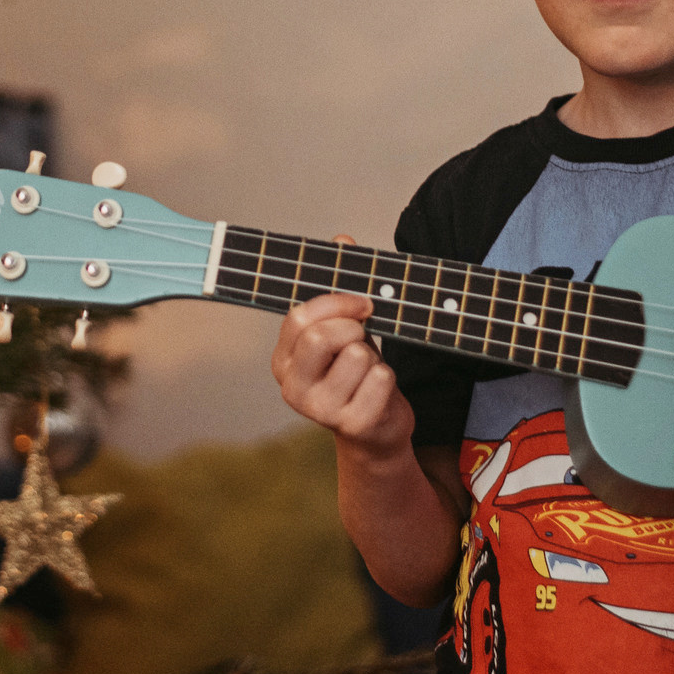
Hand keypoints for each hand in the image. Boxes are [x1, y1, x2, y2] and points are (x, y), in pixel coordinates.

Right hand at [270, 235, 411, 460]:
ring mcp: (319, 410)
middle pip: (321, 336)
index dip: (336, 302)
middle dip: (354, 328)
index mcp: (283, 360)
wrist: (376, 432)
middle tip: (366, 335)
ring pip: (357, 355)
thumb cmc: (357, 375)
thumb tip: (341, 241)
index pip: (299, 318)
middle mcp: (292, 387)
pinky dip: (389, 378)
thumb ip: (340, 289)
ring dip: (374, 357)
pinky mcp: (352, 425)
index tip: (362, 303)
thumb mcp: (345, 331)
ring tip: (370, 370)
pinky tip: (380, 391)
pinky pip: (381, 379)